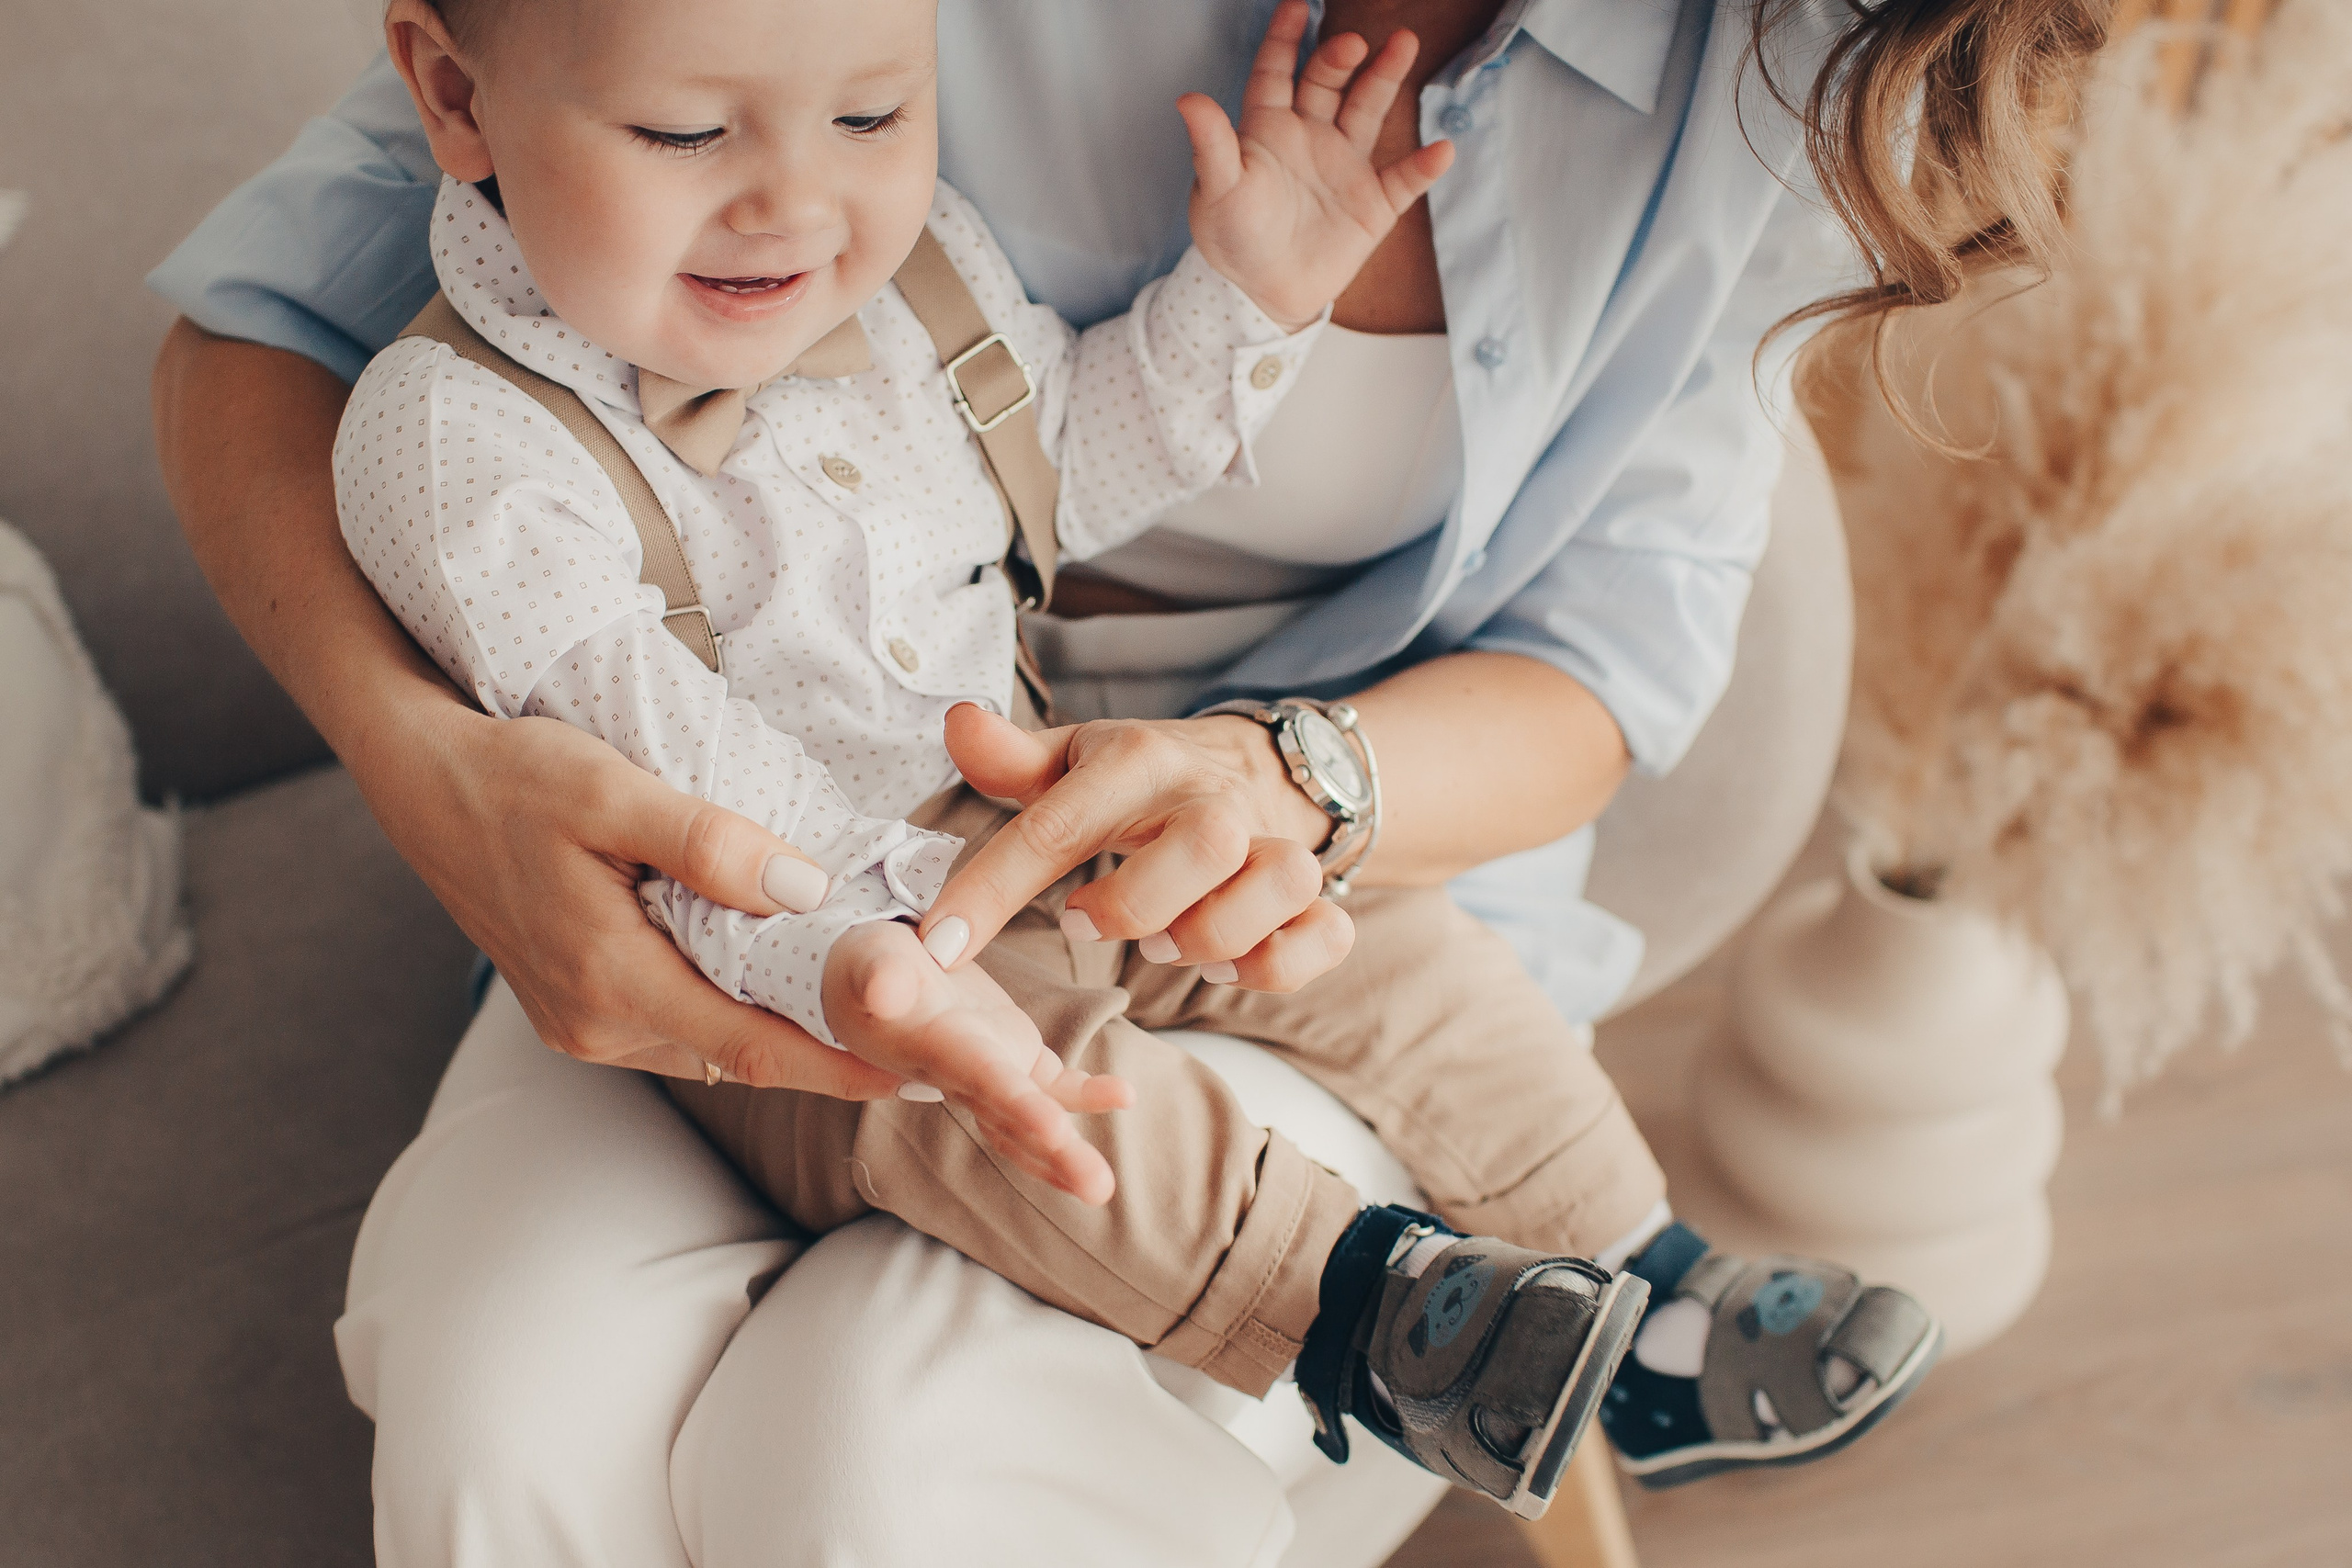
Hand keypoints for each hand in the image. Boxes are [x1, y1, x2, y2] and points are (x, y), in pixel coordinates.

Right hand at [390, 706, 904, 1096]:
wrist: (422, 781)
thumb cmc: (513, 776)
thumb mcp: (612, 789)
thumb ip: (709, 842)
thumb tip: (806, 887)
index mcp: (609, 980)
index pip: (753, 1047)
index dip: (843, 1065)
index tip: (919, 1068)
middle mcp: (596, 1023)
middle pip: (741, 1055)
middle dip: (834, 1050)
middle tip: (928, 1035)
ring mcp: (585, 1023)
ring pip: (713, 1042)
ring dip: (789, 1030)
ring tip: (877, 1006)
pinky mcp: (581, 1007)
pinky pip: (682, 1022)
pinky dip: (740, 1009)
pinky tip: (788, 980)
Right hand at [823, 921, 1132, 1203]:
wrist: (873, 976)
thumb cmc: (868, 967)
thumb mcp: (868, 962)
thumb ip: (878, 976)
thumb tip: (884, 992)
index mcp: (937, 1049)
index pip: (983, 1080)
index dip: (1017, 1105)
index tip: (1056, 1131)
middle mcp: (965, 1074)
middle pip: (1013, 1121)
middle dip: (1056, 1155)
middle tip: (1099, 1187)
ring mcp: (992, 1072)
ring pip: (1034, 1120)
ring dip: (1068, 1153)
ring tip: (1103, 1186)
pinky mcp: (1013, 1056)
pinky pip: (1055, 1084)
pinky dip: (1088, 1093)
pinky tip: (1123, 1097)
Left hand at [920, 703, 1354, 992]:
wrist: (1262, 767)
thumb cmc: (1144, 779)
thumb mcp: (1075, 759)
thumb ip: (1012, 757)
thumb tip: (956, 722)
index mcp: (1138, 762)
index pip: (1057, 826)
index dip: (992, 890)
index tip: (941, 943)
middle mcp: (1214, 799)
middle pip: (1207, 843)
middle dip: (1138, 903)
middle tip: (1085, 920)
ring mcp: (1275, 843)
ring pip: (1280, 882)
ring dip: (1215, 933)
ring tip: (1162, 942)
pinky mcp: (1315, 894)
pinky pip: (1326, 933)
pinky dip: (1279, 962)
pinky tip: (1230, 964)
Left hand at [1178, 0, 1455, 328]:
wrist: (1264, 292)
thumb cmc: (1233, 237)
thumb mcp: (1218, 190)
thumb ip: (1211, 144)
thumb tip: (1188, 99)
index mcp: (1269, 129)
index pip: (1276, 71)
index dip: (1284, 39)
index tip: (1296, 6)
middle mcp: (1310, 136)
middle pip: (1328, 83)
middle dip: (1340, 57)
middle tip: (1353, 42)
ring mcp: (1344, 166)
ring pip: (1368, 111)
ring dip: (1386, 79)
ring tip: (1403, 44)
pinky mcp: (1372, 204)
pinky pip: (1402, 180)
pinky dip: (1422, 167)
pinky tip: (1441, 150)